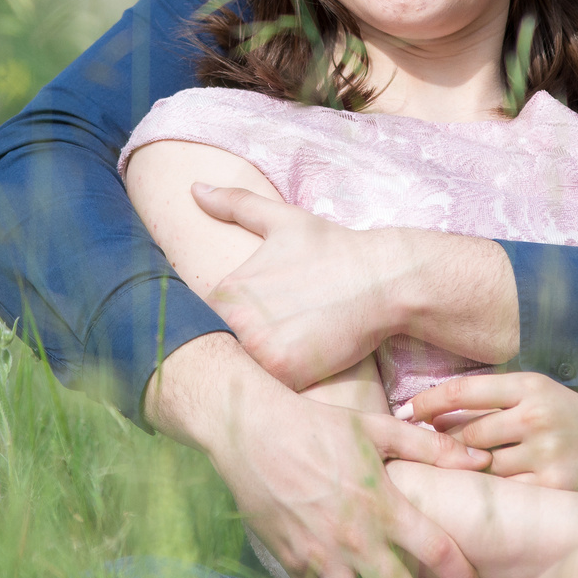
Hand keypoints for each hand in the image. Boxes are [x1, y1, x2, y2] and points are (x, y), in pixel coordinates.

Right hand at [148, 334, 483, 577]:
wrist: (250, 429)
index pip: (438, 553)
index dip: (461, 575)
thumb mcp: (375, 427)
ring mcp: (321, 556)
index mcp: (383, 505)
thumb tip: (479, 459)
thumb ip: (430, 447)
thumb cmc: (316, 424)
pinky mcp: (290, 562)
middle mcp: (356, 538)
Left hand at [192, 184, 401, 387]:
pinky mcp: (286, 373)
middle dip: (240, 349)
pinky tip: (300, 366)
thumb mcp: (282, 221)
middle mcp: (236, 321)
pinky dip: (281, 384)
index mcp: (226, 290)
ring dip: (257, 370)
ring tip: (287, 356)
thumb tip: (194, 187)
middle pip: (223, 350)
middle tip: (272, 343)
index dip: (223, 326)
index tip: (250, 325)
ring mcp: (260, 349)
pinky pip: (271, 390)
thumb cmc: (333, 250)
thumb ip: (234, 204)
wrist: (383, 280)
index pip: (203, 322)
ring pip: (245, 372)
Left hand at [402, 370, 577, 494]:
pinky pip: (503, 493)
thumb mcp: (546, 397)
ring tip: (443, 479)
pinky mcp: (552, 487)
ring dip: (461, 473)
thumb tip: (438, 413)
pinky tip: (478, 499)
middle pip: (465, 432)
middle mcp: (535, 415)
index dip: (428, 402)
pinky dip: (488, 495)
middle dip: (440, 445)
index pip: (464, 389)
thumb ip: (500, 401)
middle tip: (416, 454)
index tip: (405, 413)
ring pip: (480, 465)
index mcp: (531, 385)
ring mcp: (544, 453)